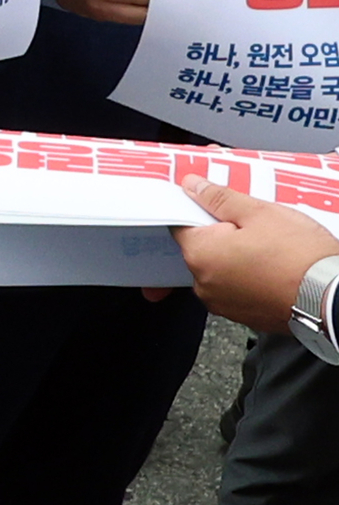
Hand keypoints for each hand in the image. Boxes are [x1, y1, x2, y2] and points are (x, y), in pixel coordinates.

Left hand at [173, 182, 338, 333]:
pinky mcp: (246, 317)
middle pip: (202, 248)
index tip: (215, 204)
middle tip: (253, 224)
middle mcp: (205, 285)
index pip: (181, 224)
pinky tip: (273, 267)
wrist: (334, 299)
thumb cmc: (301, 257)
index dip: (199, 210)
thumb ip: (219, 198)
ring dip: (236, 256)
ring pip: (221, 269)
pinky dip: (249, 277)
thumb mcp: (260, 213)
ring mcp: (225, 305)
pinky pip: (239, 289)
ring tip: (269, 247)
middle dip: (222, 233)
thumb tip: (193, 186)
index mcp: (200, 255)